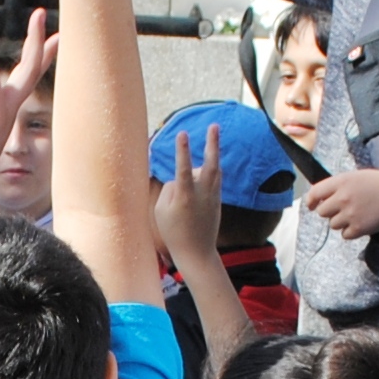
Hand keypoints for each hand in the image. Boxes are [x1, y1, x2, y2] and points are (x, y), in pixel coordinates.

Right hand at [152, 123, 224, 270]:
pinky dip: (209, 169)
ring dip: (209, 155)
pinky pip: (214, 178)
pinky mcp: (217, 200)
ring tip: (209, 140)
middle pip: (210, 164)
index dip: (182, 150)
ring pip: (212, 169)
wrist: (197, 253)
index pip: (183, 169)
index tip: (182, 134)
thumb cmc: (173, 233)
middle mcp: (202, 194)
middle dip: (212, 143)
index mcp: (185, 198)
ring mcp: (212, 196)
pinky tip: (209, 162)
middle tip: (214, 125)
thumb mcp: (161, 211)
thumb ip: (169, 189)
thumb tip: (180, 177)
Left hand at [302, 164, 378, 236]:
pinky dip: (351, 231)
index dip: (310, 201)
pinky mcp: (359, 228)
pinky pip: (345, 235)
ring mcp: (350, 214)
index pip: (315, 193)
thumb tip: (321, 197)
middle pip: (322, 212)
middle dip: (330, 212)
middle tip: (342, 209)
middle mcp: (342, 198)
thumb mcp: (355, 176)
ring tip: (355, 214)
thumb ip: (337, 186)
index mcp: (341, 182)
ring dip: (341, 222)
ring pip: (333, 225)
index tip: (311, 206)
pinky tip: (361, 222)